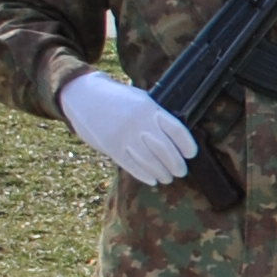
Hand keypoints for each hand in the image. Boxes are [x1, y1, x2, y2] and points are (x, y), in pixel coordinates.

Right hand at [56, 70, 195, 186]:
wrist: (84, 96)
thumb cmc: (118, 99)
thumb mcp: (140, 100)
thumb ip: (156, 116)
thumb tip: (176, 138)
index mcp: (149, 109)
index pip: (176, 130)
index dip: (187, 144)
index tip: (191, 153)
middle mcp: (138, 123)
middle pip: (165, 149)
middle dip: (176, 164)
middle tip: (181, 171)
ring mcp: (124, 136)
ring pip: (150, 161)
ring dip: (162, 172)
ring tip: (168, 177)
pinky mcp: (111, 147)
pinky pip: (132, 165)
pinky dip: (144, 175)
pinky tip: (152, 180)